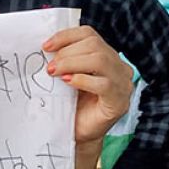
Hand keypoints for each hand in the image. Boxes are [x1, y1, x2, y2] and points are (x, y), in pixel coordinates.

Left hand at [43, 26, 131, 145]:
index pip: (89, 34)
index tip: (45, 46)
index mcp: (106, 56)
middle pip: (95, 45)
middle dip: (67, 52)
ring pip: (100, 60)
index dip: (66, 36)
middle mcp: (119, 66)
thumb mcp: (67, 76)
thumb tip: (46, 47)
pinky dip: (83, 80)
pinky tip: (68, 83)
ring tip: (54, 73)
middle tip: (49, 66)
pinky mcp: (119, 102)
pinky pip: (104, 84)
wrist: (79, 134)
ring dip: (72, 63)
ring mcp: (123, 84)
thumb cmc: (73, 105)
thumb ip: (64, 61)